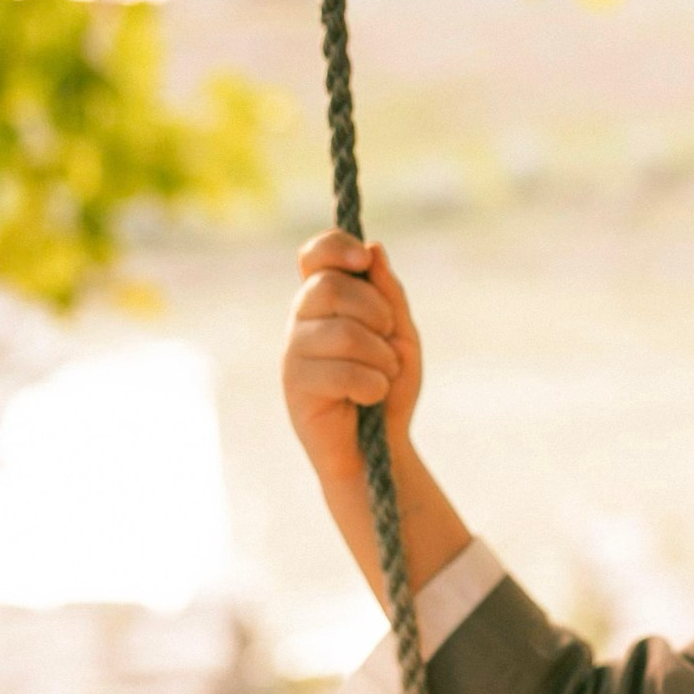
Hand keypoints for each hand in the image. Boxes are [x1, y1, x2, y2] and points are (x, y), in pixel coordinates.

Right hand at [282, 230, 420, 487]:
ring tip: (383, 377)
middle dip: (377, 313)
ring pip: (344, 332)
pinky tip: (369, 398)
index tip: (363, 260)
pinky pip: (343, 371)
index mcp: (325, 300)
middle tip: (388, 340)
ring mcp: (294, 352)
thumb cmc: (387, 387)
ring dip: (381, 358)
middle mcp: (302, 320)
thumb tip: (374, 249)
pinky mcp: (295, 385)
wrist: (378, 447)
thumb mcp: (400, 335)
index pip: (315, 255)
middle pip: (332, 287)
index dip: (335, 247)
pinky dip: (373, 385)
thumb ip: (389, 295)